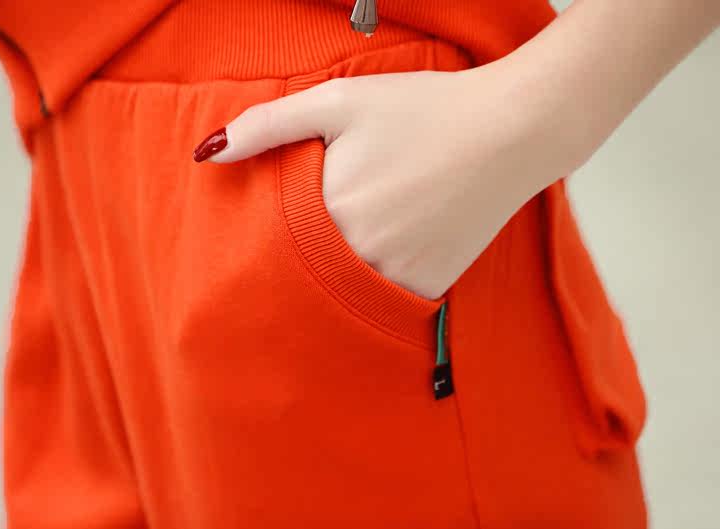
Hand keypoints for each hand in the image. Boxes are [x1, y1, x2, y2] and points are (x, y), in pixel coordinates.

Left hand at [193, 58, 568, 299]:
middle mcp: (359, 253)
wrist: (509, 131)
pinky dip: (377, 286)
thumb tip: (209, 153)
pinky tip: (384, 255)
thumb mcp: (339, 102)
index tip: (258, 247)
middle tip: (307, 250)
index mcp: (328, 211)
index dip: (263, 245)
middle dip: (296, 266)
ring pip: (345, 293)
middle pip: (306, 275)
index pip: (271, 248)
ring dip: (335, 281)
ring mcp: (397, 275)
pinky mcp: (430, 285)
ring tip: (349, 250)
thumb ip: (268, 125)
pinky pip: (388, 299)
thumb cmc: (424, 110)